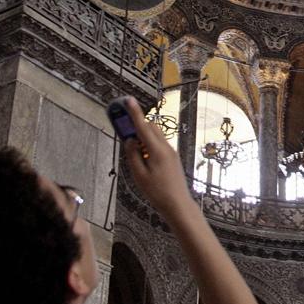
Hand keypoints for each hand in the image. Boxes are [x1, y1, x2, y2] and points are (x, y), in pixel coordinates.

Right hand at [118, 97, 193, 218]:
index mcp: (157, 150)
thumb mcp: (139, 175)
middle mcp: (166, 147)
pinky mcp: (173, 158)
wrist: (178, 204)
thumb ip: (132, 155)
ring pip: (155, 136)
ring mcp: (171, 152)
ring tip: (136, 154)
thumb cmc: (158, 192)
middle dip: (138, 126)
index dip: (134, 112)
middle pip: (151, 127)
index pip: (143, 126)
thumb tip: (130, 140)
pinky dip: (149, 146)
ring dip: (144, 137)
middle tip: (125, 133)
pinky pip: (159, 144)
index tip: (128, 100)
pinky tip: (145, 161)